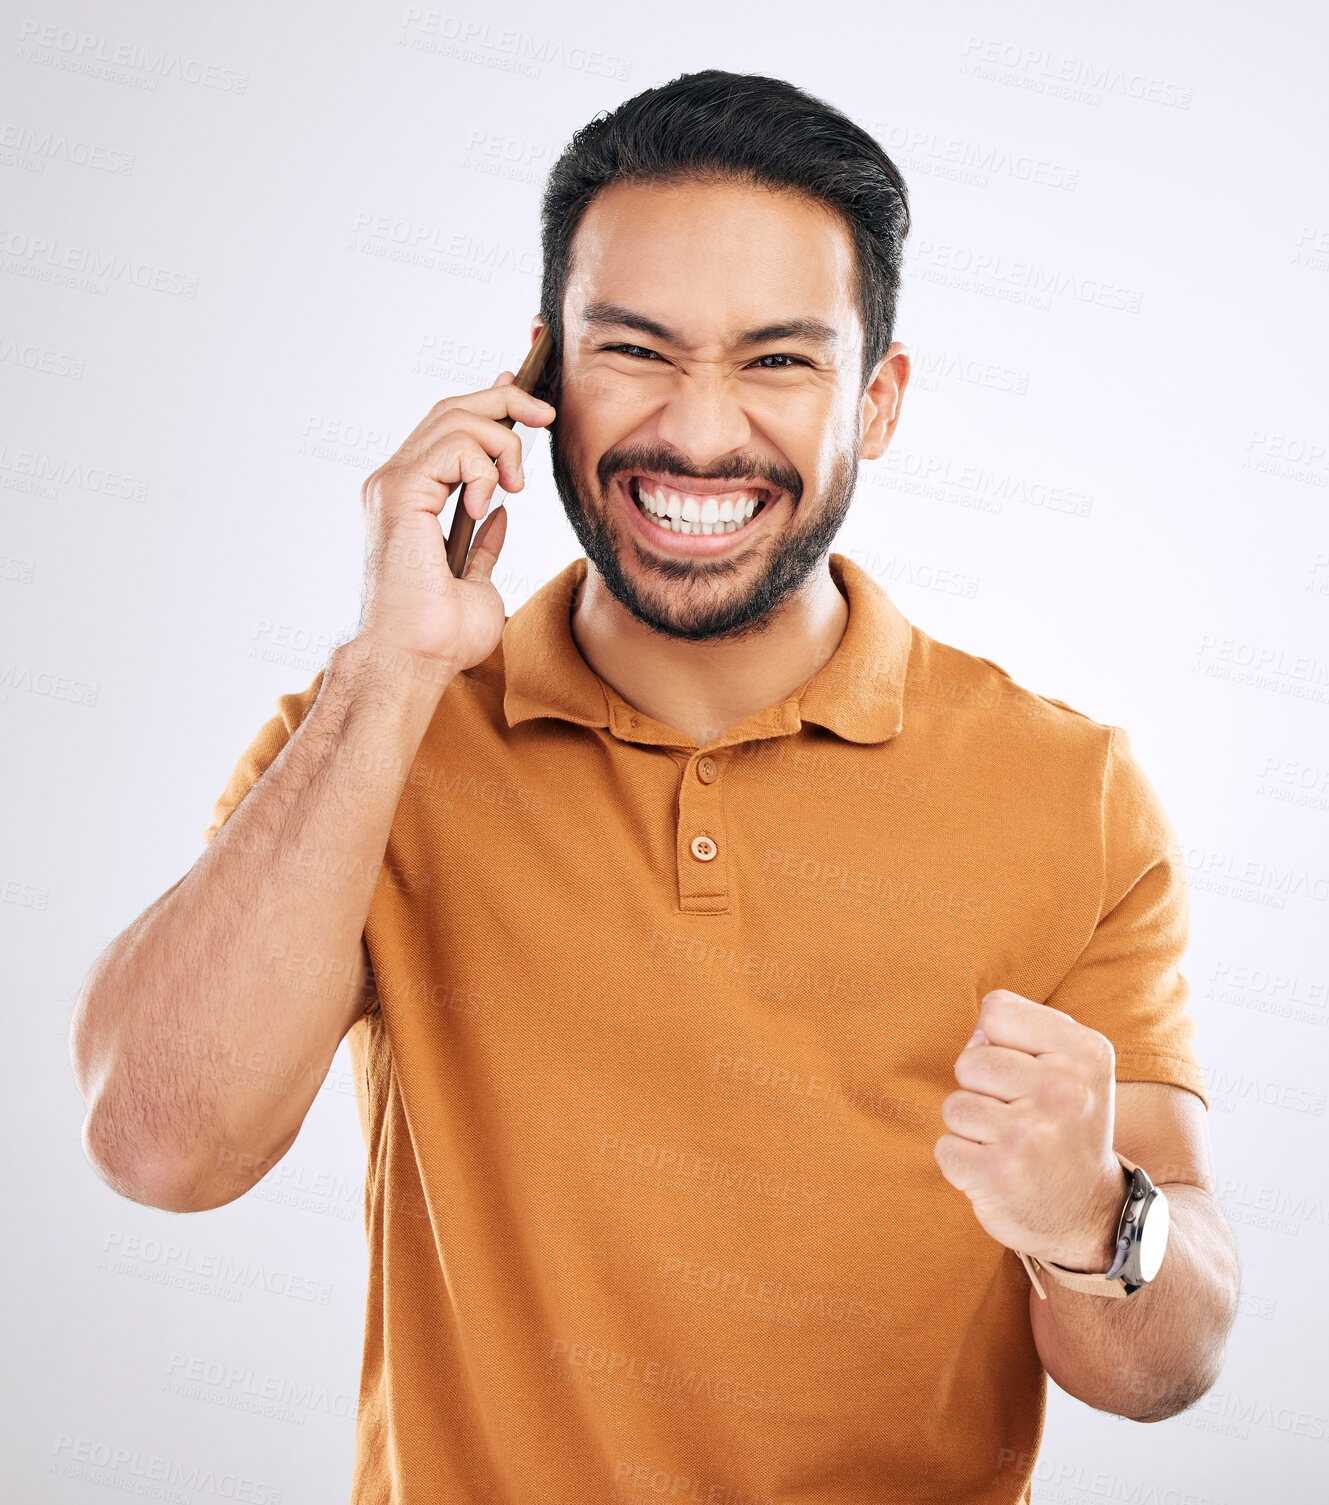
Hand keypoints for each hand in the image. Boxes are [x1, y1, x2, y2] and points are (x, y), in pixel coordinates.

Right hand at [355, 368, 555, 673]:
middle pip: (453, 408)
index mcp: (412, 498)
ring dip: (503, 444)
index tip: (531, 404)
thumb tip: (500, 514)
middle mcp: (397, 483)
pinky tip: (486, 505)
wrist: (414, 660)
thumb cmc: (439, 635)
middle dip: (508, 401)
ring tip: (515, 486)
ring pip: (455, 417)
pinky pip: (453, 446)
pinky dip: (483, 468)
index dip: (492, 403)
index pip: (448, 427)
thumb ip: (484, 544)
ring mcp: (393, 484)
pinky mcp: (398, 492)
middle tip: (547, 417)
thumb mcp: (477, 581)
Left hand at [934, 989, 1126, 1271]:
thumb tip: (975, 1035)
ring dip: (973, 1129)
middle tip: (1021, 1117)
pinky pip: (945, 1148)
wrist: (1092, 1213)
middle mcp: (1062, 1091)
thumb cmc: (1068, 1125)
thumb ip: (1023, 1029)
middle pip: (969, 1060)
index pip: (997, 1010)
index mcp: (1085, 1052)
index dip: (999, 1042)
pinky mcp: (999, 1174)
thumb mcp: (1073, 1064)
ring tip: (1012, 1145)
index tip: (1030, 1074)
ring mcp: (1029, 1135)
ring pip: (954, 1106)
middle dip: (982, 1089)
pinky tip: (1000, 1171)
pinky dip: (964, 1163)